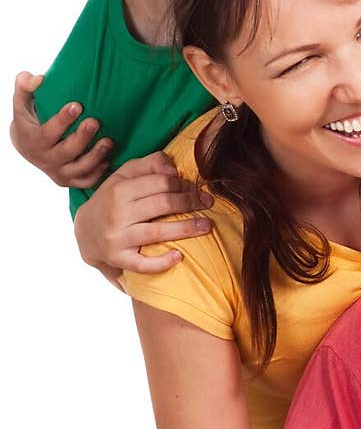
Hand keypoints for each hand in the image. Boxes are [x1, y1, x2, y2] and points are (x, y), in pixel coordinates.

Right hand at [10, 71, 112, 189]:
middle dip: (82, 138)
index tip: (77, 105)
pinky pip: (86, 181)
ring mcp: (58, 171)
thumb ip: (25, 86)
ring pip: (79, 169)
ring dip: (95, 157)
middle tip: (95, 122)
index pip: (48, 132)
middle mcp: (46, 159)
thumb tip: (38, 79)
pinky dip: (98, 173)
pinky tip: (108, 159)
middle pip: (66, 151)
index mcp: (33, 140)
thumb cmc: (29, 118)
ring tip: (109, 141)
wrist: (27, 145)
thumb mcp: (22, 102)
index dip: (63, 120)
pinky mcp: (69, 180)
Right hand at [73, 152, 213, 276]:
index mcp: (120, 189)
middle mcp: (117, 213)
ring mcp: (118, 237)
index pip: (161, 182)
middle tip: (207, 203)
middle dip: (190, 202)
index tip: (198, 189)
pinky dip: (162, 262)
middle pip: (163, 204)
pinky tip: (179, 256)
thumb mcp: (124, 175)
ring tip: (206, 226)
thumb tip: (174, 169)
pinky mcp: (119, 258)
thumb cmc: (112, 199)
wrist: (85, 231)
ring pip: (158, 231)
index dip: (184, 184)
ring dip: (187, 229)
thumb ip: (149, 164)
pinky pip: (142, 264)